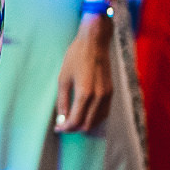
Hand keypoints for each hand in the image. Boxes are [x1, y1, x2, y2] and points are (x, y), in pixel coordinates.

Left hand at [53, 18, 116, 134]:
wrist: (95, 42)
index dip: (65, 127)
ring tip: (73, 120)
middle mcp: (98, 97)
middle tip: (63, 125)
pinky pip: (104, 112)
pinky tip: (85, 115)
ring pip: (97, 121)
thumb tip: (61, 118)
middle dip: (74, 128)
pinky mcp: (111, 91)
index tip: (58, 128)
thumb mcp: (63, 78)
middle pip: (87, 124)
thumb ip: (62, 101)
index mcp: (84, 93)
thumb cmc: (76, 57)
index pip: (75, 121)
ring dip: (85, 124)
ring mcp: (107, 95)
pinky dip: (94, 118)